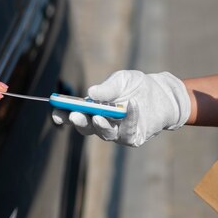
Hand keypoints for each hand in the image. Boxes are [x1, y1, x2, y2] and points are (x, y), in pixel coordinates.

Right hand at [52, 70, 189, 146]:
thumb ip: (108, 87)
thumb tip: (91, 92)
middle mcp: (102, 123)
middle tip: (74, 114)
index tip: (55, 112)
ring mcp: (117, 132)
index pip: (74, 115)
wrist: (161, 93)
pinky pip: (127, 132)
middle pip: (87, 127)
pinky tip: (130, 106)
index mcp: (93, 109)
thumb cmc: (137, 86)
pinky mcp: (133, 137)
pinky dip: (128, 119)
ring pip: (105, 133)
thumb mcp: (122, 80)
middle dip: (80, 121)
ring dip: (101, 125)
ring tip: (99, 116)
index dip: (63, 115)